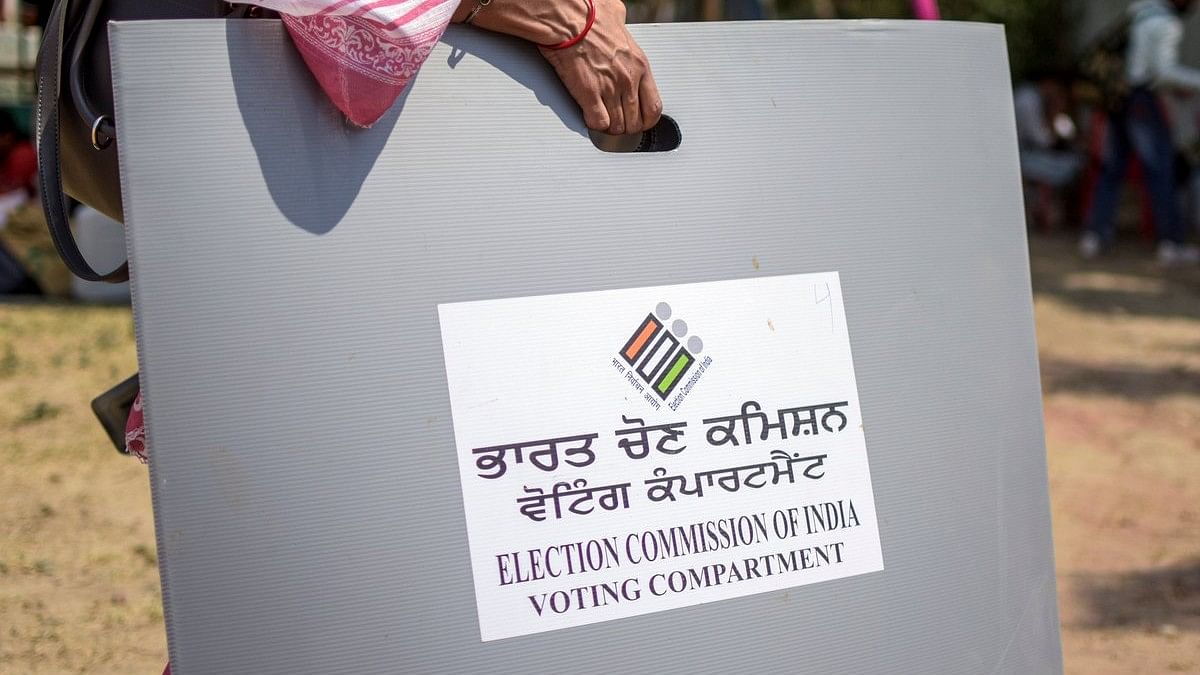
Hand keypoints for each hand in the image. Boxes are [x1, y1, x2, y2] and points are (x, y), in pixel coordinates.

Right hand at [455, 0, 662, 134]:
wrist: (568, 18)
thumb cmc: (589, 14)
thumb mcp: (617, 16)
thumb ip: (622, 26)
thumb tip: (619, 19)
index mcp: (640, 65)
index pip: (654, 108)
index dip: (645, 121)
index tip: (637, 122)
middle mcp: (629, 80)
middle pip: (635, 122)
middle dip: (625, 128)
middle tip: (616, 125)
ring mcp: (610, 89)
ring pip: (617, 127)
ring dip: (609, 129)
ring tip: (601, 123)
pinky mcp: (589, 95)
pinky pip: (598, 123)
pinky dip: (594, 125)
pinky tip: (589, 118)